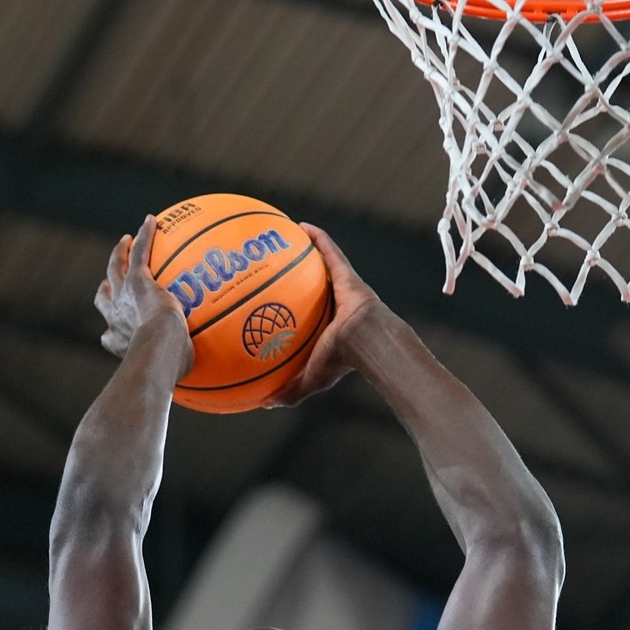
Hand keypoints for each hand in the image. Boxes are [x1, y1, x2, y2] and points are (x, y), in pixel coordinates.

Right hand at [95, 215, 193, 375]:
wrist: (158, 350)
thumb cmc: (168, 371)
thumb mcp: (175, 377)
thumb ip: (185, 377)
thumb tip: (211, 393)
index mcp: (120, 341)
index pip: (109, 333)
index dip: (110, 327)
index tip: (112, 328)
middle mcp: (115, 318)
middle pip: (103, 298)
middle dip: (106, 288)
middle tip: (111, 280)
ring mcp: (124, 297)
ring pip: (115, 269)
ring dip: (119, 254)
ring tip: (125, 241)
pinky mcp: (138, 281)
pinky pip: (140, 252)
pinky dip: (144, 236)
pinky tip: (152, 220)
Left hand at [265, 223, 383, 406]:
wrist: (366, 342)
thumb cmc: (340, 361)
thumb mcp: (309, 380)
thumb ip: (288, 391)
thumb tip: (263, 403)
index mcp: (326, 329)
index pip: (305, 317)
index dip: (290, 310)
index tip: (270, 304)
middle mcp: (333, 306)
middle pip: (311, 287)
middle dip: (296, 277)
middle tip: (271, 267)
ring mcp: (342, 288)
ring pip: (321, 266)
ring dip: (306, 252)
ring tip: (284, 239)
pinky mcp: (348, 274)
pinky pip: (330, 251)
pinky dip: (318, 237)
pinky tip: (300, 225)